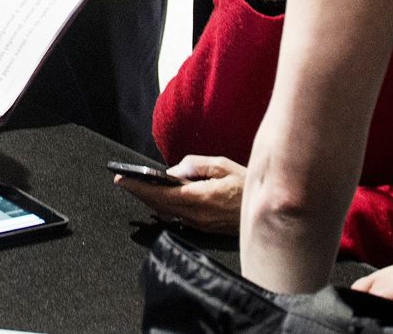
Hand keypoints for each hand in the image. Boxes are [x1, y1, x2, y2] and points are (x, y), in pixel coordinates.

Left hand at [113, 155, 245, 234]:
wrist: (270, 210)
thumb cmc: (247, 184)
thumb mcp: (222, 166)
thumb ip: (195, 166)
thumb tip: (173, 171)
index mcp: (200, 198)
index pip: (161, 194)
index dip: (139, 186)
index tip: (122, 179)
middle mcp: (197, 215)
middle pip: (159, 205)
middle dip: (139, 192)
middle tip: (123, 181)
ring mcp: (200, 224)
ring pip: (166, 212)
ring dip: (149, 200)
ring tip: (135, 187)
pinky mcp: (204, 228)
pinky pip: (177, 217)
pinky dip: (163, 207)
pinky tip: (157, 199)